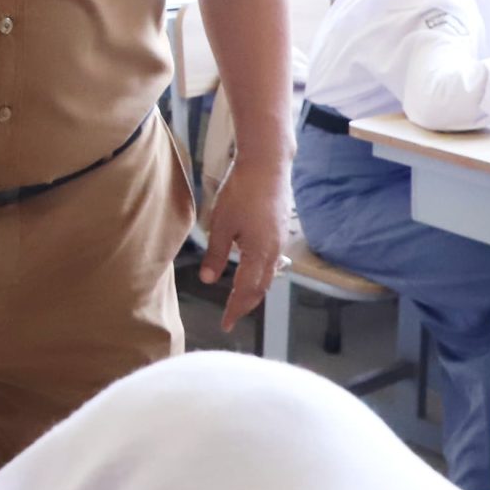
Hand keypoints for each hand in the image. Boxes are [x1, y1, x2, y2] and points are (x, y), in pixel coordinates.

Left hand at [200, 156, 287, 331]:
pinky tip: (254, 268)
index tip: (226, 324)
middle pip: (261, 288)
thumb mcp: (222, 224)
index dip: (235, 309)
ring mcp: (280, 240)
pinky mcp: (281, 229)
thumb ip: (216, 254)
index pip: (246, 292)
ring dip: (255, 289)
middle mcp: (274, 252)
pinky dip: (262, 272)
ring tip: (242, 297)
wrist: (268, 164)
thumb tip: (207, 279)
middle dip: (246, 304)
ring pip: (269, 274)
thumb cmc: (242, 192)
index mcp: (259, 255)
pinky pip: (273, 260)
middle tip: (233, 316)